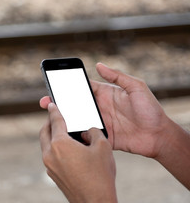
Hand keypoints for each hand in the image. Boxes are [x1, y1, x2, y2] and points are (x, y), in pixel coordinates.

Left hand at [39, 103, 119, 202]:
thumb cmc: (100, 175)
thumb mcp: (103, 146)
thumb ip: (94, 132)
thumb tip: (88, 130)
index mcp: (60, 144)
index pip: (55, 121)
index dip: (54, 110)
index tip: (51, 104)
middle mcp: (50, 154)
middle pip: (44, 132)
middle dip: (49, 123)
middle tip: (56, 117)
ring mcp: (49, 166)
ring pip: (45, 145)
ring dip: (51, 136)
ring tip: (63, 133)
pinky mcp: (52, 175)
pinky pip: (50, 156)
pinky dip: (55, 148)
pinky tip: (67, 150)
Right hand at [40, 63, 168, 158]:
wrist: (158, 135)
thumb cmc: (150, 109)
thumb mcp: (136, 87)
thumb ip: (118, 76)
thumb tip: (99, 65)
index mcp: (106, 94)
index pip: (83, 88)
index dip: (68, 86)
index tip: (54, 85)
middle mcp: (100, 108)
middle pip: (75, 105)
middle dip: (60, 104)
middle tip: (45, 103)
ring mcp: (99, 123)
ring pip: (77, 120)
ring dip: (64, 119)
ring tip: (50, 118)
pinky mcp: (102, 137)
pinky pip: (85, 136)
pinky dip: (75, 135)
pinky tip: (65, 134)